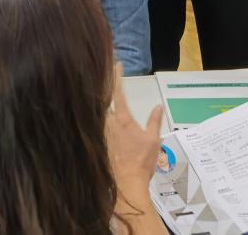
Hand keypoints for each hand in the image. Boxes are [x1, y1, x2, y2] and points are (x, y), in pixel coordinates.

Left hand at [106, 64, 163, 201]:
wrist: (126, 183)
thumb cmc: (142, 161)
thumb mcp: (154, 140)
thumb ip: (155, 121)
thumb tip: (159, 106)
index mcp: (123, 119)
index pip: (119, 92)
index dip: (117, 76)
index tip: (116, 64)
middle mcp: (108, 122)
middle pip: (101, 100)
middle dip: (102, 89)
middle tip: (102, 77)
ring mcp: (100, 133)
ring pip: (96, 114)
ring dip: (97, 105)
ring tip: (94, 94)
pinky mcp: (95, 143)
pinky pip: (94, 127)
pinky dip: (93, 120)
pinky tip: (89, 119)